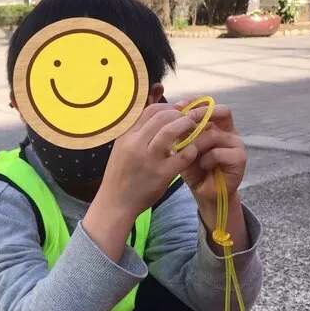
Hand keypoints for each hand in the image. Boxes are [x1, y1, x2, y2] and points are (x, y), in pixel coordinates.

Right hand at [83, 103, 197, 262]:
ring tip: (193, 128)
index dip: (168, 107)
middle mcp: (135, 144)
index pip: (149, 110)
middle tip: (190, 119)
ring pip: (171, 130)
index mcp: (126, 136)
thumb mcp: (122, 149)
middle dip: (180, 114)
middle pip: (162, 116)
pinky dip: (191, 149)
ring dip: (187, 125)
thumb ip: (137, 133)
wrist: (115, 203)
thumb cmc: (121, 175)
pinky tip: (192, 151)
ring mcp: (148, 159)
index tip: (177, 112)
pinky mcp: (161, 174)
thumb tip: (157, 116)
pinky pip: (182, 155)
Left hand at [174, 97, 246, 204]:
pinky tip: (202, 167)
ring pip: (214, 134)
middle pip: (221, 111)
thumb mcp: (183, 146)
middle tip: (185, 121)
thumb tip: (171, 113)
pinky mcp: (240, 158)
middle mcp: (228, 131)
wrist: (204, 191)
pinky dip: (206, 160)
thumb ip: (181, 131)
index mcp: (216, 125)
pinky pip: (218, 152)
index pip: (209, 105)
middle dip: (201, 114)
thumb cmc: (193, 167)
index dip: (194, 102)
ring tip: (189, 155)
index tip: (177, 106)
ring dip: (197, 144)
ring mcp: (236, 143)